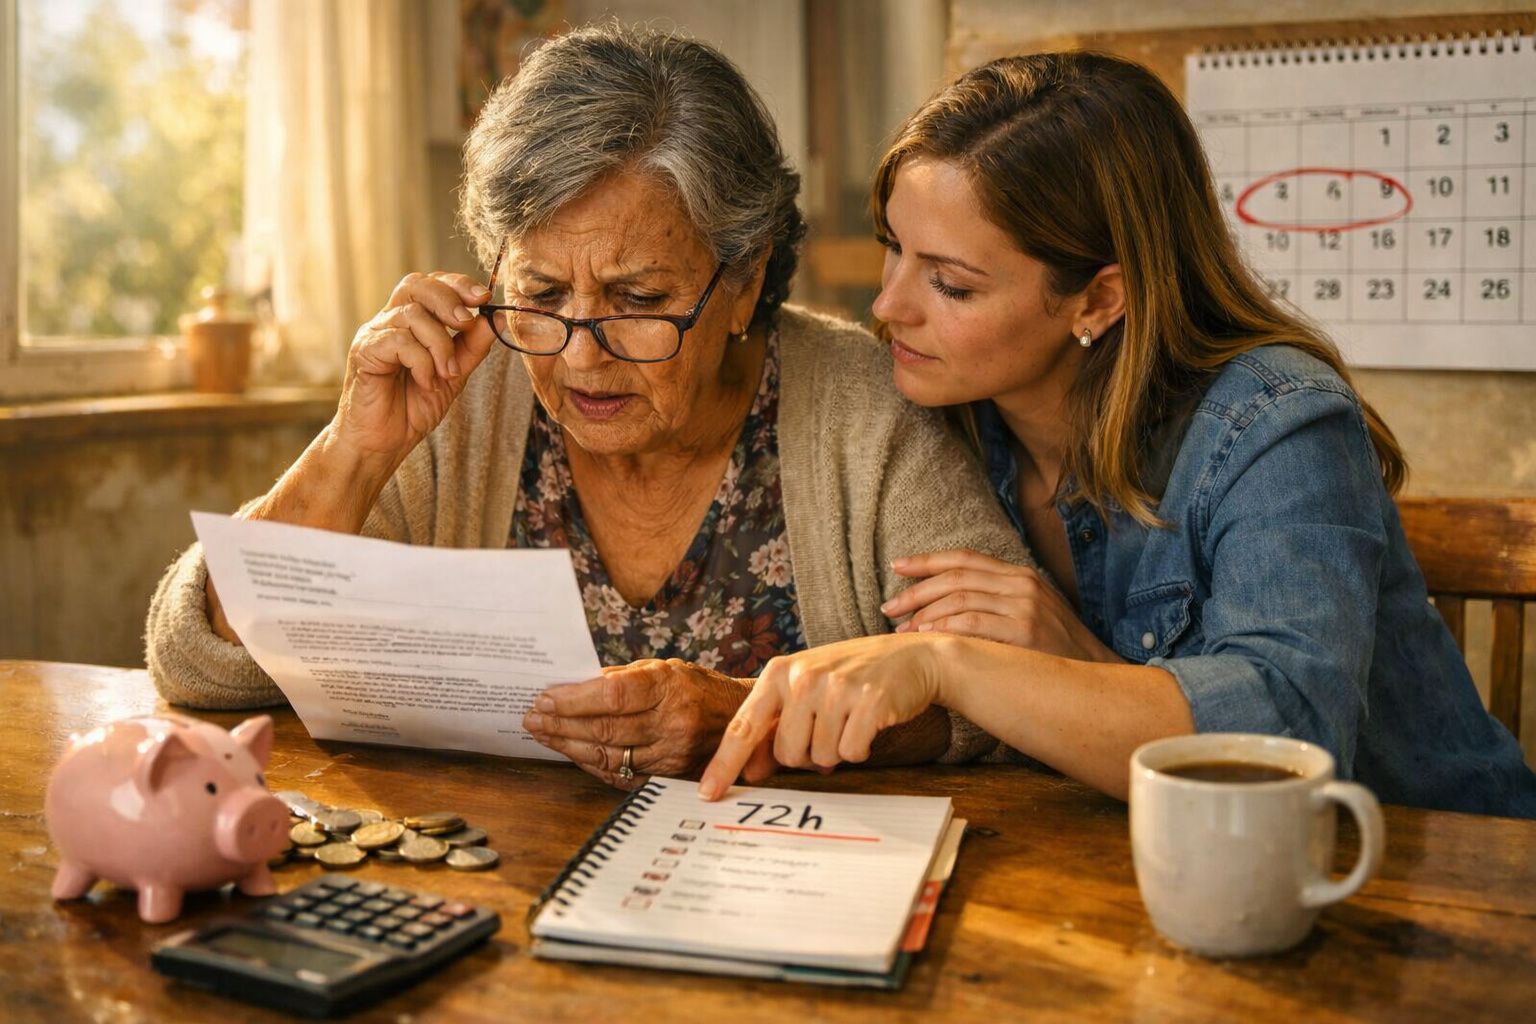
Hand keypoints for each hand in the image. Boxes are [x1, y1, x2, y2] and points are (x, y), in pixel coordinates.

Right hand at [331, 272, 498, 464]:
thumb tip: (496, 319)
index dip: (457, 284)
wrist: (384, 442)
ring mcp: (373, 334)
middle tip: (466, 323)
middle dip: (448, 299)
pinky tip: (425, 381)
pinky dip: (421, 361)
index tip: (483, 297)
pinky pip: (399, 341)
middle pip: (416, 285)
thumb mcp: (454, 374)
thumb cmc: (413, 407)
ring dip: (440, 344)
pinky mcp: (364, 352)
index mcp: (409, 322)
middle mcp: (388, 321)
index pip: (430, 284)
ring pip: (413, 315)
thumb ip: (473, 346)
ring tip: (446, 373)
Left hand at [524, 659, 751, 789]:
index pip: (612, 696)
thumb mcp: (665, 668)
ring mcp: (672, 754)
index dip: (573, 700)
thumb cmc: (698, 688)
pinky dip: (590, 764)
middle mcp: (673, 722)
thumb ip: (623, 678)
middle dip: (561, 724)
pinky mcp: (669, 777)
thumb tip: (573, 686)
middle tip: (533, 718)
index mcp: (670, 686)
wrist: (741, 719)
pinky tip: (571, 753)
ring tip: (543, 735)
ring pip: (608, 755)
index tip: (545, 698)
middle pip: (605, 728)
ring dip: (568, 746)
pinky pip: (621, 775)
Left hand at [698, 634, 944, 799]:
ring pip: (821, 758)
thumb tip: (751, 770)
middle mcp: (803, 677)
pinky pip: (852, 754)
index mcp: (780, 672)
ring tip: (850, 721)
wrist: (912, 656)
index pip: (744, 726)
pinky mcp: (869, 701)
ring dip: (837, 751)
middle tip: (828, 729)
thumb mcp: (807, 691)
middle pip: (787, 753)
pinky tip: (869, 724)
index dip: (724, 764)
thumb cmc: (852, 676)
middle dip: (807, 755)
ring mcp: (836, 688)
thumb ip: (776, 725)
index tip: (709, 794)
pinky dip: (861, 749)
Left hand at [882, 549, 1120, 662]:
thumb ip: (995, 602)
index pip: (965, 558)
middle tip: (889, 607)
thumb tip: (944, 606)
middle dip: (916, 591)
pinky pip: (973, 623)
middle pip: (956, 577)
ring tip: (903, 630)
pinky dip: (944, 628)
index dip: (927, 560)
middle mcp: (1022, 583)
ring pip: (960, 598)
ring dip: (924, 614)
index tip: (896, 567)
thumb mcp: (1028, 614)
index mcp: (1020, 575)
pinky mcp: (1025, 631)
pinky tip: (926, 637)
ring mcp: (1025, 606)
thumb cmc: (1053, 652)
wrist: (1096, 676)